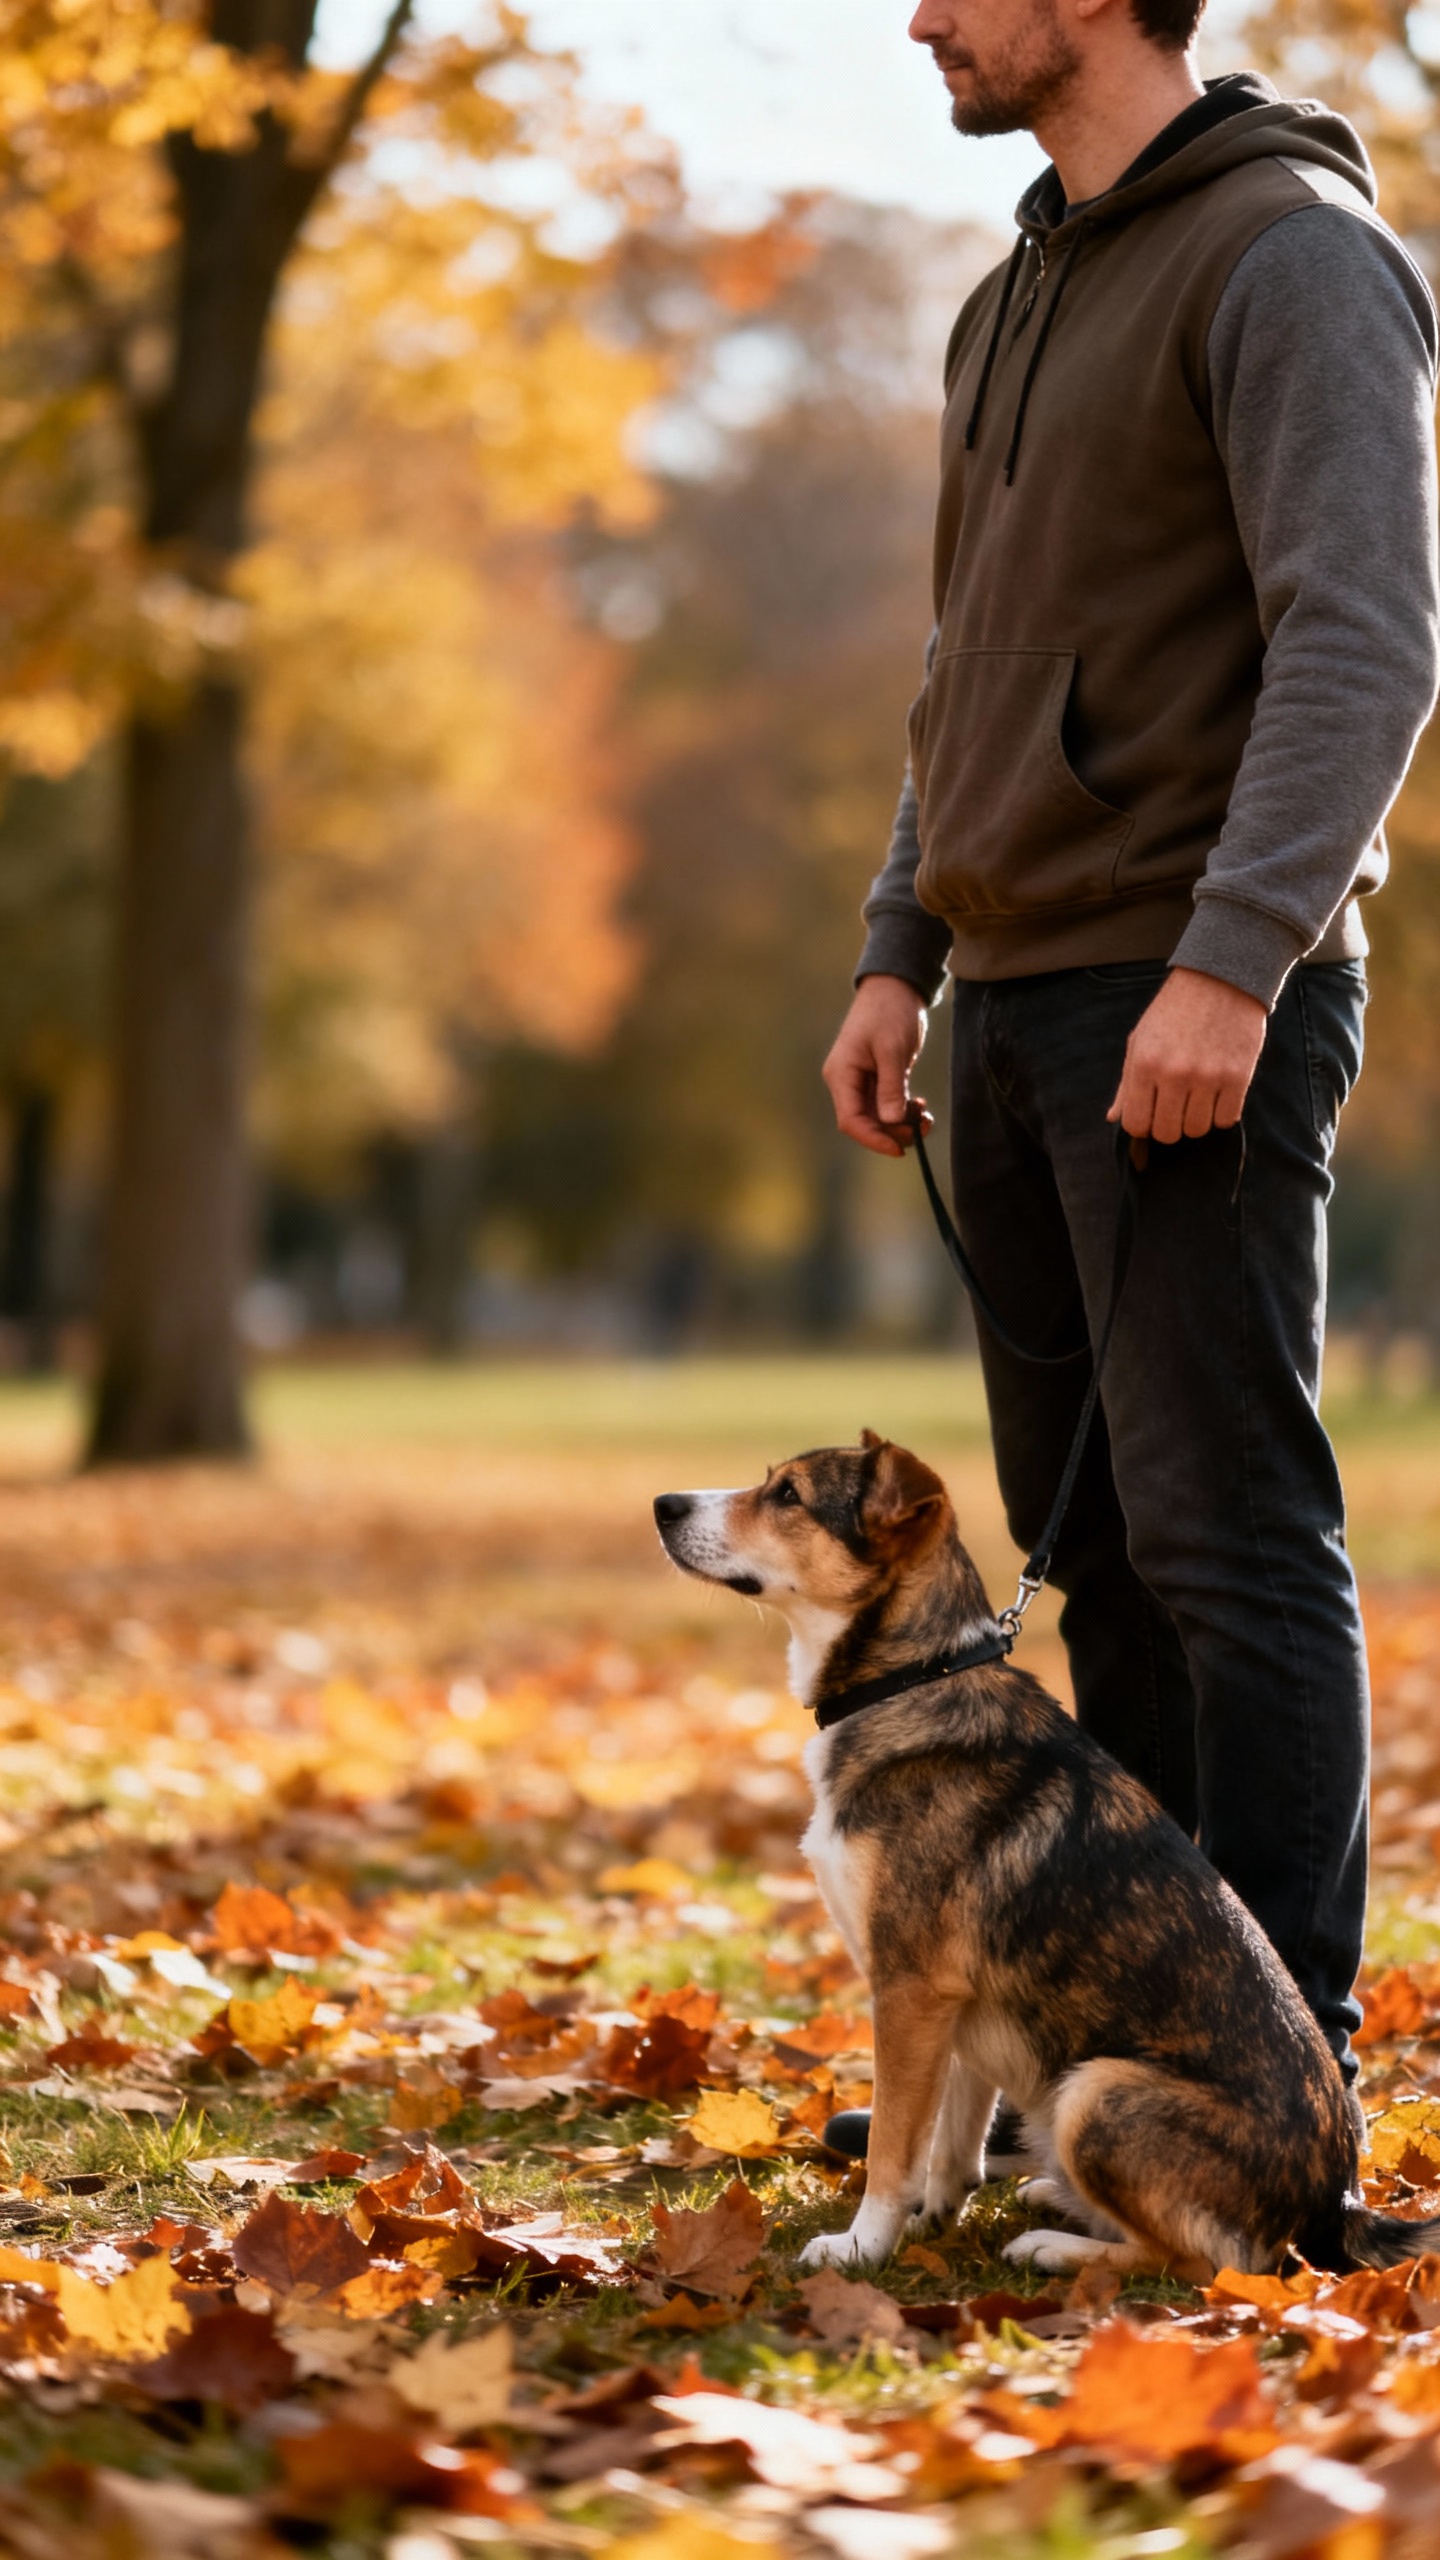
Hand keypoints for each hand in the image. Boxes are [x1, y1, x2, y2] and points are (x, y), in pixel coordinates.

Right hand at [823, 975, 931, 1157]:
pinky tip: (919, 1106)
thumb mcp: (893, 1050)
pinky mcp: (877, 1078)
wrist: (896, 987)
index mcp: (842, 1074)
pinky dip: (903, 1110)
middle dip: (893, 1131)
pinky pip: (887, 1105)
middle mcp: (847, 1082)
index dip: (873, 1139)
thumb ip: (891, 1086)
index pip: (851, 1120)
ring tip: (925, 1115)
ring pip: (879, 1117)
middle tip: (922, 1127)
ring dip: (901, 1123)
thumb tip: (892, 1121)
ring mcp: (862, 1081)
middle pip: (865, 1122)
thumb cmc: (890, 1012)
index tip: (900, 1149)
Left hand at [1107, 967, 1266, 1143]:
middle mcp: (1174, 1074)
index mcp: (1143, 1064)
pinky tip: (1218, 1091)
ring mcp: (1207, 1076)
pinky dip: (1221, 1112)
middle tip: (1176, 1106)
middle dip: (1169, 1126)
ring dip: (1196, 1119)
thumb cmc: (1174, 1011)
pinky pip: (1226, 1119)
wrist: (1220, 978)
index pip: (1135, 1125)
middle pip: (1167, 1133)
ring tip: (1198, 1095)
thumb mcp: (1140, 1040)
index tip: (1151, 1114)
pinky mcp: (1238, 1076)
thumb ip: (1126, 1083)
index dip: (1142, 1125)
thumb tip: (1114, 1118)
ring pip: (1197, 1130)